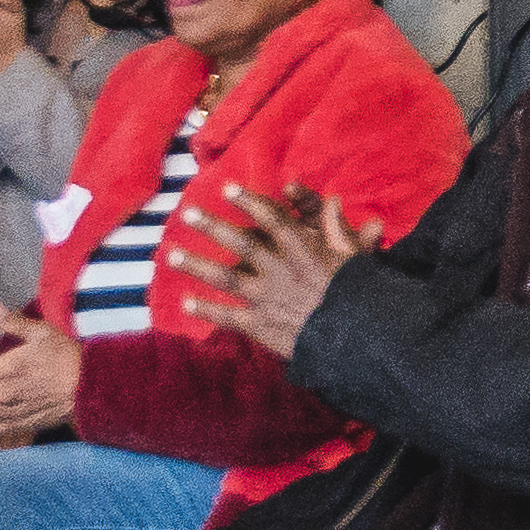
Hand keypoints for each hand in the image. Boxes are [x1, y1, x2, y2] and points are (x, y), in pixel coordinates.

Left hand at [162, 187, 363, 361]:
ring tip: (171, 254)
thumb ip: (337, 230)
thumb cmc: (358, 297)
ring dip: (196, 265)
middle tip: (187, 213)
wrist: (355, 342)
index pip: (272, 218)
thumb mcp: (354, 258)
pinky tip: (184, 303)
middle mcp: (280, 270)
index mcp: (303, 251)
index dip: (249, 201)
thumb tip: (332, 202)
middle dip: (212, 226)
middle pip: (241, 243)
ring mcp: (267, 298)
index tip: (227, 188)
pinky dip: (205, 310)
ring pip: (226, 278)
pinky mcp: (261, 325)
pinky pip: (228, 317)